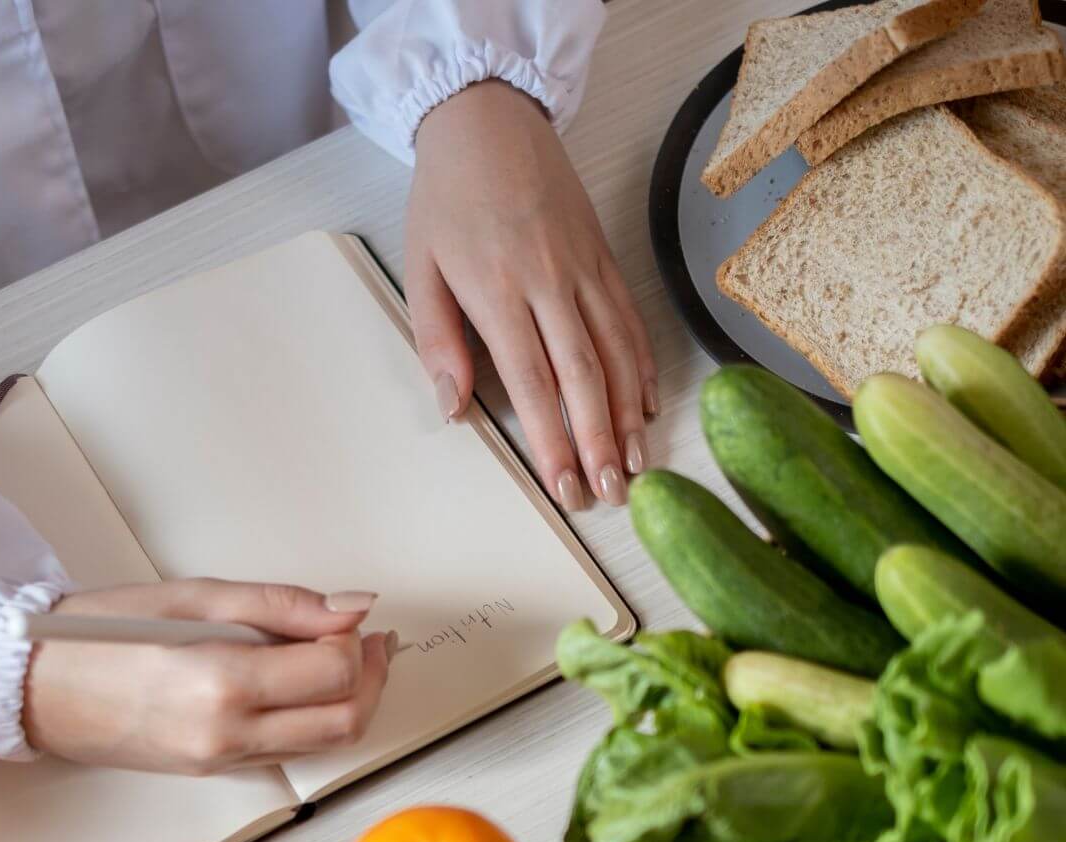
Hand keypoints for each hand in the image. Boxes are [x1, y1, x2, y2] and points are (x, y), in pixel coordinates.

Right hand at [22, 580, 391, 774]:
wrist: (36, 690)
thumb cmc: (100, 635)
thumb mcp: (193, 598)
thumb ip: (282, 604)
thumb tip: (353, 606)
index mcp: (222, 684)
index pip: (333, 673)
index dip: (357, 642)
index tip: (350, 618)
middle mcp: (229, 734)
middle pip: (345, 721)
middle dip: (372, 677)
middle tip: (371, 640)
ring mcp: (224, 761)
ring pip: (326, 744)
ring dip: (352, 701)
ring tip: (344, 657)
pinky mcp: (218, 771)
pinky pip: (291, 750)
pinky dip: (315, 718)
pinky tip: (305, 683)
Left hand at [406, 80, 657, 511]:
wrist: (488, 120)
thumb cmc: (447, 200)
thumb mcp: (421, 268)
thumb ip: (437, 342)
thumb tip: (452, 409)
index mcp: (498, 290)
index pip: (532, 382)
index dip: (553, 439)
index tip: (565, 485)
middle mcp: (550, 282)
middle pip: (584, 376)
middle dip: (599, 441)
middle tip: (611, 493)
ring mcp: (584, 269)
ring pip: (617, 352)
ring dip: (629, 415)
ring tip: (636, 465)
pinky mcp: (605, 256)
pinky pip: (630, 320)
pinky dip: (643, 367)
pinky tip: (648, 406)